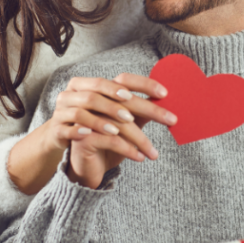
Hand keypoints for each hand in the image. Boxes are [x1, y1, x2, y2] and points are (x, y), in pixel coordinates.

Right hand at [49, 73, 176, 188]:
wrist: (80, 163)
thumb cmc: (106, 140)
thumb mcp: (125, 124)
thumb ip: (140, 111)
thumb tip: (165, 102)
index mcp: (97, 89)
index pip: (123, 79)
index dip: (143, 84)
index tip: (165, 94)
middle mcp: (83, 97)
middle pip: (119, 99)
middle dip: (148, 109)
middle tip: (170, 119)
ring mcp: (74, 115)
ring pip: (110, 122)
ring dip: (134, 136)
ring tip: (149, 147)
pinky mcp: (73, 136)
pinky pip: (100, 140)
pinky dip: (123, 149)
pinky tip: (137, 157)